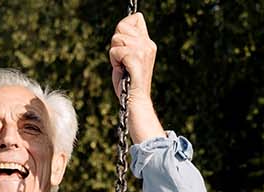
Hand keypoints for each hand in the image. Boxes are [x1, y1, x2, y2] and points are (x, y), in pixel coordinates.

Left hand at [109, 12, 163, 143]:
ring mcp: (143, 51)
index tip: (123, 46)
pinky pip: (115, 51)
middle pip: (122, 26)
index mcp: (148, 43)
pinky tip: (122, 69)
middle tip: (122, 59)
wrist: (135, 101)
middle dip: (116, 43)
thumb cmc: (128, 82)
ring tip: (123, 65)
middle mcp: (148, 45)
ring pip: (117, 39)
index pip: (135, 18)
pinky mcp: (135, 59)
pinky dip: (114, 61)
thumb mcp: (128, 57)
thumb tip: (125, 25)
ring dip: (114, 54)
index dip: (123, 29)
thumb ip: (128, 41)